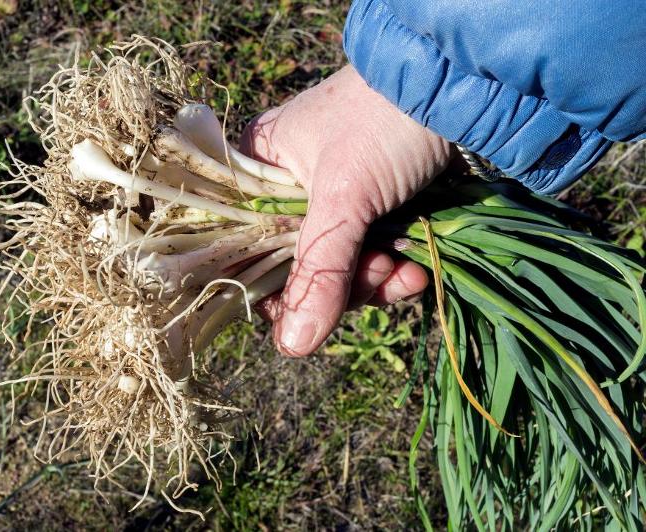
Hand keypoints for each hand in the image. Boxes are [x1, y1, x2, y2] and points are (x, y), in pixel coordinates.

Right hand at [240, 65, 452, 356]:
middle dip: (338, 281)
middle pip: (296, 265)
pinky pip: (372, 259)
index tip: (302, 312)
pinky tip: (417, 270)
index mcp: (261, 168)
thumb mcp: (346, 195)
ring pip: (338, 268)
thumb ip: (320, 270)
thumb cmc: (385, 122)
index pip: (247, 244)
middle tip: (373, 272)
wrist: (466, 87)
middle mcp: (291, 187)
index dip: (270, 285)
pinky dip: (394, 271)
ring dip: (372, 280)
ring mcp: (338, 200)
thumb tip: (291, 347)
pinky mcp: (378, 211)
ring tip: (402, 268)